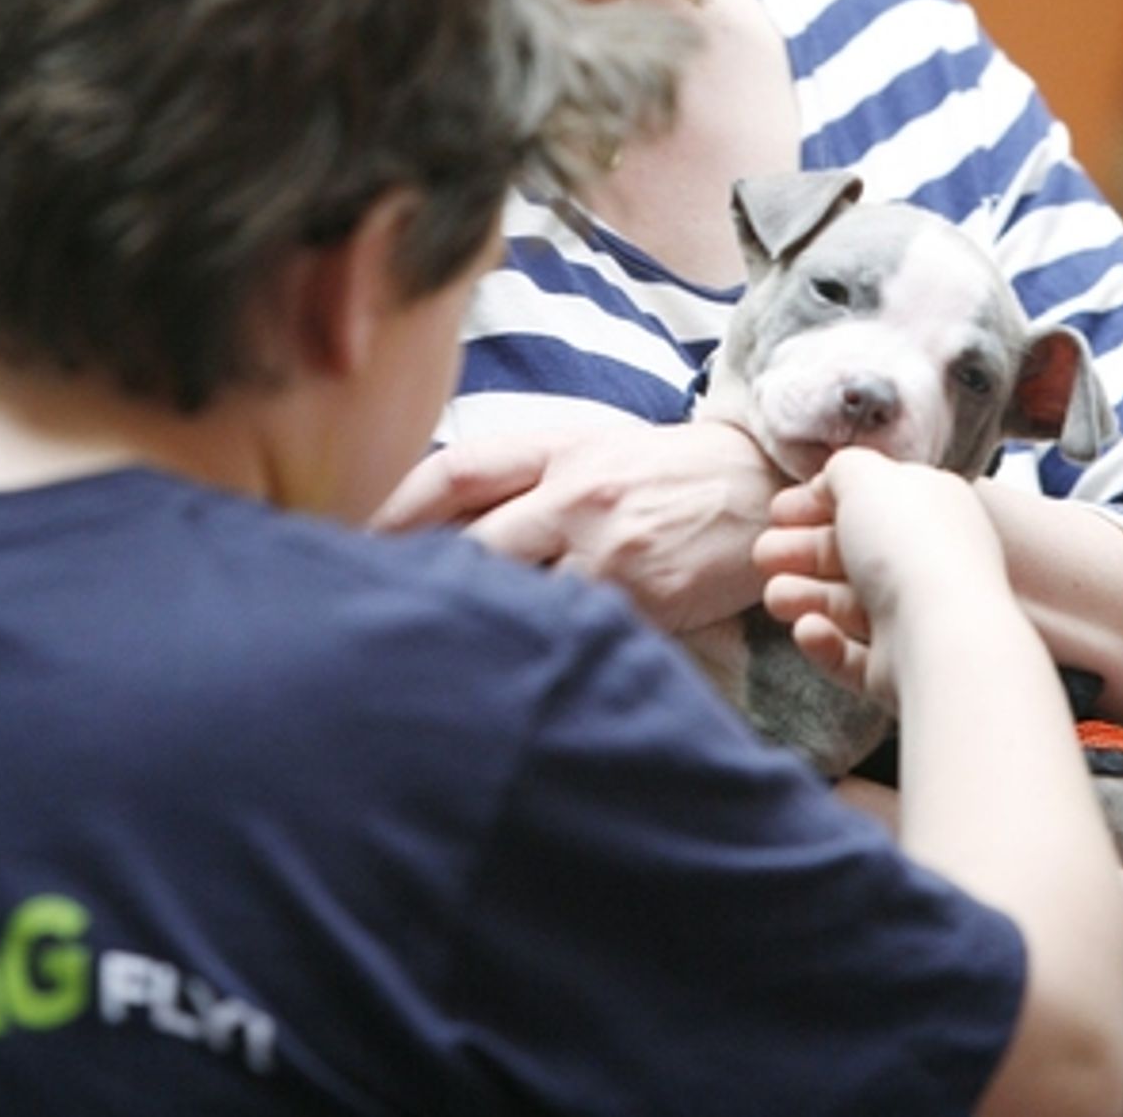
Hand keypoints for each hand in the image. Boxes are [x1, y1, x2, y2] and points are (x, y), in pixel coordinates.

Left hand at [372, 416, 784, 632]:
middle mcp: (577, 490)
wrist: (766, 488)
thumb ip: (527, 473)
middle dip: (427, 586)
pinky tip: (518, 677)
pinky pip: (572, 632)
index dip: (395, 509)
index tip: (356, 546)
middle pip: (473, 545)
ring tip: (434, 660)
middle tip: (381, 620)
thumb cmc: (670, 472)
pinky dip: (542, 655)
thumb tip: (442, 519)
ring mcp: (608, 544)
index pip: (456, 471)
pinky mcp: (640, 595)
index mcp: (560, 446)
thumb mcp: (597, 445)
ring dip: (480, 629)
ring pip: (517, 596)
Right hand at [754, 448, 1011, 709]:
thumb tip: (832, 480)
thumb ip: (843, 469)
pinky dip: (824, 642)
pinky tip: (808, 629)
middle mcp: (929, 563)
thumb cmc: (907, 545)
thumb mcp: (866, 478)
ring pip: (845, 606)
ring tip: (775, 597)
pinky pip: (852, 655)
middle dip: (799, 552)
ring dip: (803, 596)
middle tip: (763, 554)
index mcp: (931, 511)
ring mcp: (918, 621)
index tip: (778, 511)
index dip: (818, 504)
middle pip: (850, 555)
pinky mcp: (901, 670)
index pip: (870, 503)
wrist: (944, 634)